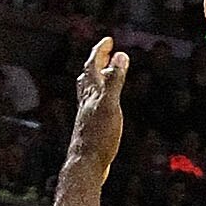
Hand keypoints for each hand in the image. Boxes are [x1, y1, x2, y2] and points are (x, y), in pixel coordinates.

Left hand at [71, 36, 127, 178]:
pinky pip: (93, 105)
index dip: (101, 51)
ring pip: (89, 91)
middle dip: (97, 61)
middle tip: (106, 52)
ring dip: (96, 78)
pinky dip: (100, 97)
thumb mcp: (110, 105)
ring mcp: (87, 115)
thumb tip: (120, 55)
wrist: (85, 165)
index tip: (109, 40)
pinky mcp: (90, 128)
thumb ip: (115, 80)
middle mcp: (86, 101)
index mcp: (91, 93)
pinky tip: (104, 106)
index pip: (93, 65)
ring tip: (103, 74)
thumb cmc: (98, 136)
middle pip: (89, 76)